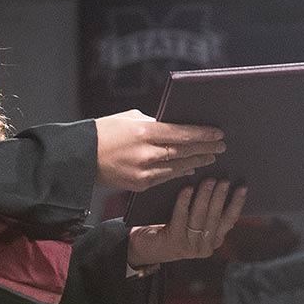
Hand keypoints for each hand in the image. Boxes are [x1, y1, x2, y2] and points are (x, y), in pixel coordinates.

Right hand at [92, 110, 224, 192]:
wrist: (81, 157)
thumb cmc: (106, 132)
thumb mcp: (130, 119)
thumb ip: (154, 123)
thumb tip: (175, 128)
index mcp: (145, 132)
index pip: (181, 133)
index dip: (202, 134)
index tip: (218, 133)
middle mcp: (147, 153)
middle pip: (184, 151)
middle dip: (205, 149)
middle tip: (222, 147)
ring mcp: (144, 171)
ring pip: (178, 167)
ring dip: (197, 162)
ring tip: (211, 158)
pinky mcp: (140, 185)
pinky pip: (166, 178)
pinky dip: (180, 172)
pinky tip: (190, 168)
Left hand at [126, 179, 248, 267]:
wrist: (144, 246)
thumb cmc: (170, 227)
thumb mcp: (192, 222)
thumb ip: (206, 211)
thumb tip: (219, 183)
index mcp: (213, 240)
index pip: (229, 220)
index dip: (237, 203)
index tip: (242, 187)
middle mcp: (205, 246)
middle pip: (215, 217)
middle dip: (221, 197)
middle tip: (224, 180)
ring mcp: (190, 247)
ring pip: (200, 217)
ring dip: (206, 197)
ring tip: (209, 181)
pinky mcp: (175, 242)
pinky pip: (181, 218)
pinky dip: (185, 202)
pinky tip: (187, 189)